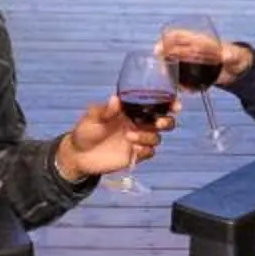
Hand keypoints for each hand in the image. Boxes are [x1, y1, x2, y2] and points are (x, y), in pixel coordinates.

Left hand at [56, 94, 170, 178]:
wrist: (79, 156)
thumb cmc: (85, 131)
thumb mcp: (91, 118)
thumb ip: (105, 110)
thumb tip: (116, 99)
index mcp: (131, 110)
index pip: (154, 104)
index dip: (168, 103)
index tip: (175, 104)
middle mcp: (138, 123)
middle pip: (164, 121)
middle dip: (166, 121)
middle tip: (157, 123)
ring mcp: (138, 140)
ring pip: (157, 138)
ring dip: (148, 137)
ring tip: (129, 137)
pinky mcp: (135, 155)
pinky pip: (149, 152)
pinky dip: (145, 150)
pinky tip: (133, 150)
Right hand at [159, 27, 250, 84]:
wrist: (239, 70)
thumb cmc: (236, 57)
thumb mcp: (234, 55)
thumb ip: (230, 55)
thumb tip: (226, 56)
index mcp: (200, 41)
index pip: (180, 35)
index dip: (168, 39)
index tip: (159, 48)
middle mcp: (192, 50)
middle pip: (172, 50)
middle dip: (164, 58)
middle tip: (162, 70)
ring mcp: (192, 62)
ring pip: (175, 64)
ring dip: (170, 72)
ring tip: (172, 83)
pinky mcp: (195, 74)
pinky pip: (184, 78)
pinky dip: (182, 84)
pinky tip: (187, 90)